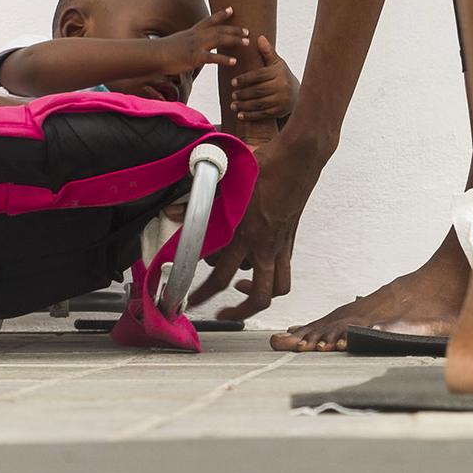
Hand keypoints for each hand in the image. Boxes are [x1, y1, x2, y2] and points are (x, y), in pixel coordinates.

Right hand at [160, 7, 249, 75]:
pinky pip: (213, 58)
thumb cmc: (163, 52)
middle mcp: (196, 36)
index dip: (220, 15)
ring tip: (246, 42)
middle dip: (234, 29)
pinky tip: (234, 62)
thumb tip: (192, 51)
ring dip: (234, 40)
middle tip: (248, 31)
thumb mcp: (177, 44)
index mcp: (192, 33)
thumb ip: (188, 46)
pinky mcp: (195, 57)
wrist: (153, 55)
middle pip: (219, 30)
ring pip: (219, 40)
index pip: (209, 21)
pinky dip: (224, 59)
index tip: (231, 9)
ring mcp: (196, 46)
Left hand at [188, 128, 330, 320]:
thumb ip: (199, 201)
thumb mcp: (227, 182)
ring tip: (242, 295)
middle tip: (219, 313)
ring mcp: (280, 246)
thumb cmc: (265, 166)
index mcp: (244, 234)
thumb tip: (172, 212)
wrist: (299, 159)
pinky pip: (283, 271)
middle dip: (235, 312)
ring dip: (259, 299)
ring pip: (276, 289)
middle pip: (256, 297)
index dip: (203, 293)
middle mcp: (263, 246)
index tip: (190, 299)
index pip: (220, 276)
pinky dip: (272, 278)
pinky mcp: (290, 242)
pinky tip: (257, 268)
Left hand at [230, 34, 299, 122]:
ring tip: (233, 105)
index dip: (245, 79)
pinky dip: (250, 115)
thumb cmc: (283, 76)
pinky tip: (240, 115)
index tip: (233, 82)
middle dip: (244, 94)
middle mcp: (282, 87)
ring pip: (259, 104)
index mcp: (279, 73)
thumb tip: (259, 37)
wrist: (300, 95)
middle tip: (233, 95)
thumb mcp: (277, 63)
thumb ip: (267, 52)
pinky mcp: (280, 111)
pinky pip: (263, 114)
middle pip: (258, 91)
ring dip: (244, 106)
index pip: (259, 76)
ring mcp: (282, 100)